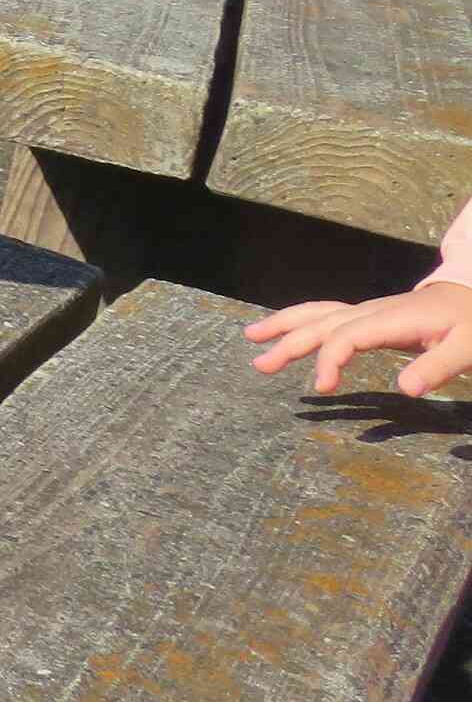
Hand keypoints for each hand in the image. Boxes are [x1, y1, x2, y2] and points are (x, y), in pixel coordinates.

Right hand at [248, 282, 471, 397]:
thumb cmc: (470, 325)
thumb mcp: (466, 348)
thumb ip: (437, 368)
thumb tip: (406, 389)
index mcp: (391, 320)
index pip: (347, 336)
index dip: (329, 360)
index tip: (322, 389)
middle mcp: (372, 312)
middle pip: (321, 323)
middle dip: (288, 342)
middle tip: (260, 365)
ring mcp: (367, 312)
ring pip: (318, 313)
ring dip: (284, 324)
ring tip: (252, 337)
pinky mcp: (367, 317)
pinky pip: (325, 314)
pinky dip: (300, 321)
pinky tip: (285, 331)